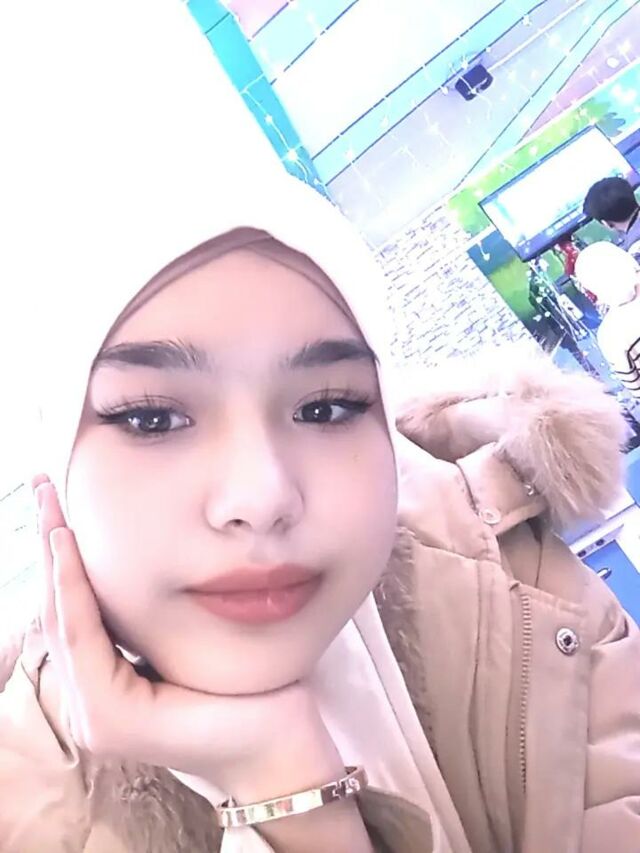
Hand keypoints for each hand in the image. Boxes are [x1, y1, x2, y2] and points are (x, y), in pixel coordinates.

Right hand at [34, 475, 341, 799]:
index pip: (74, 607)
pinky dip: (73, 588)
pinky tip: (67, 545)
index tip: (56, 498)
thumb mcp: (188, 631)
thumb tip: (147, 548)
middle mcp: (88, 698)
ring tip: (49, 503)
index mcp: (106, 680)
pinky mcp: (109, 716)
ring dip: (52, 556)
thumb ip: (156, 609)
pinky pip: (83, 637)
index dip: (60, 552)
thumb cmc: (246, 682)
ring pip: (61, 617)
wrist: (279, 736)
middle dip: (47, 541)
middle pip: (57, 606)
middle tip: (41, 484)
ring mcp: (92, 712)